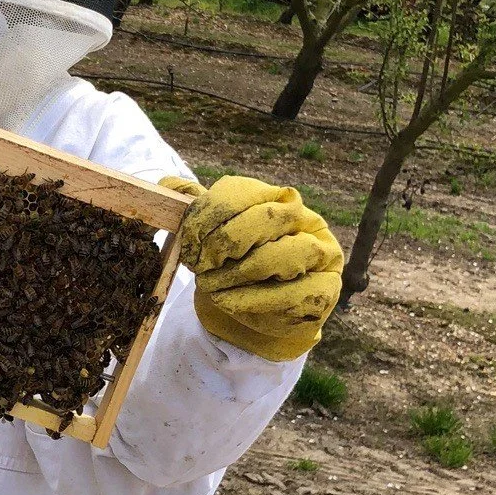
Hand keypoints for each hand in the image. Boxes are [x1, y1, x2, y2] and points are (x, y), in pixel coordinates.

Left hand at [161, 173, 343, 362]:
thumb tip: (170, 186)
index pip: (241, 191)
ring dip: (236, 274)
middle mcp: (307, 219)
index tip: (187, 243)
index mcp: (279, 197)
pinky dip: (250, 300)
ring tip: (210, 286)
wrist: (266, 308)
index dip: (207, 216)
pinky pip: (288, 294)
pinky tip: (227, 302)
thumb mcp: (218, 234)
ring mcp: (322, 254)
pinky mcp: (325, 289)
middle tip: (198, 265)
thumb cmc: (241, 264)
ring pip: (280, 255)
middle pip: (264, 218)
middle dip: (222, 244)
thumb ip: (196, 208)